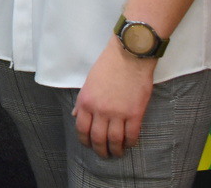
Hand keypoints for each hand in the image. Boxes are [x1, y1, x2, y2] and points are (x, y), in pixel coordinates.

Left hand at [72, 39, 154, 158]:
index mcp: (86, 101)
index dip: (84, 140)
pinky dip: (130, 143)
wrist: (130, 55)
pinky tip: (129, 144)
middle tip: (103, 154)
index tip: (88, 144)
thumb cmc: (108, 65)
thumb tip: (75, 114)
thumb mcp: (89, 81)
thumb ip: (83, 100)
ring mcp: (117, 113)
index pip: (81, 128)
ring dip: (115, 150)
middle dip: (99, 150)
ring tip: (117, 153)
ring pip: (114, 140)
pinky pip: (131, 135)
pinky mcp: (135, 113)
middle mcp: (99, 110)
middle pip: (97, 138)